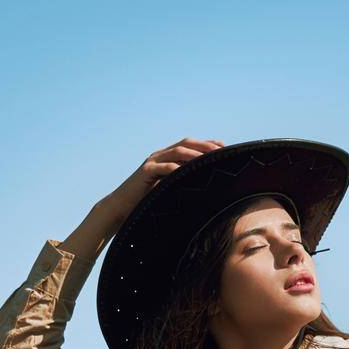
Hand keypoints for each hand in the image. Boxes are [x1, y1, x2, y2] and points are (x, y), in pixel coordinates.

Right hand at [97, 137, 225, 224]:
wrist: (123, 205)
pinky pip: (164, 167)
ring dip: (195, 153)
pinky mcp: (146, 171)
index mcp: (167, 157)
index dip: (207, 143)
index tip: (225, 147)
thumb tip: (208, 185)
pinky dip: (177, 168)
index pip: (190, 145)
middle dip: (204, 145)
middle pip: (185, 143)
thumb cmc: (149, 199)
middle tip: (221, 150)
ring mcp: (152, 161)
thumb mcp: (170, 187)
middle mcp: (160, 155)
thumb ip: (183, 181)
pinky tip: (189, 172)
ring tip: (210, 157)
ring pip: (176, 151)